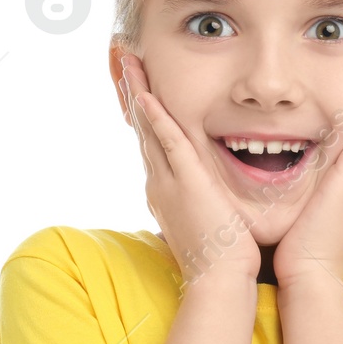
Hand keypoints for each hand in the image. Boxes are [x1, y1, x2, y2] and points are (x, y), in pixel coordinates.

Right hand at [120, 52, 261, 287]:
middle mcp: (160, 183)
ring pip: (150, 129)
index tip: (138, 88)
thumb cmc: (218, 258)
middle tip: (124, 63)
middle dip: (134, 94)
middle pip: (143, 130)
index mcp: (165, 191)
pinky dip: (157, 118)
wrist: (218, 279)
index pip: (152, 144)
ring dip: (139, 95)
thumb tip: (202, 200)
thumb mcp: (203, 223)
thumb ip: (199, 205)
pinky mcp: (186, 183)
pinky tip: (147, 96)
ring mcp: (169, 182)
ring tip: (129, 65)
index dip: (145, 114)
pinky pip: (168, 143)